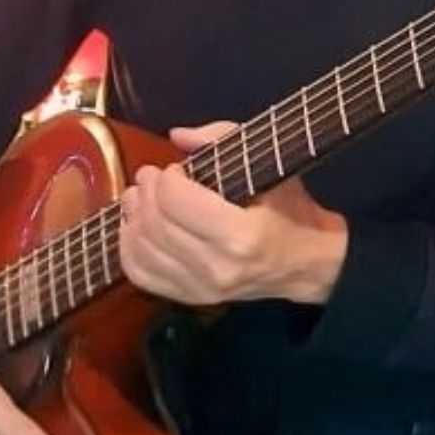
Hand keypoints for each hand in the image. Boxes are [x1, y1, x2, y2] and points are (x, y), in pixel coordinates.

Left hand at [119, 123, 348, 306]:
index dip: (167, 177)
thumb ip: (222, 139)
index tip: (176, 168)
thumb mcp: (269, 165)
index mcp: (241, 234)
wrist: (306, 263)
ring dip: (132, 216)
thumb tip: (177, 136)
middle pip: (155, 223)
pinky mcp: (191, 298)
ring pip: (142, 249)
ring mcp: (202, 288)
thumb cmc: (289, 210)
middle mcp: (217, 266)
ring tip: (139, 198)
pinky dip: (128, 248)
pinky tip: (134, 228)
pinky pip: (140, 274)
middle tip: (149, 176)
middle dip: (145, 192)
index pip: (177, 200)